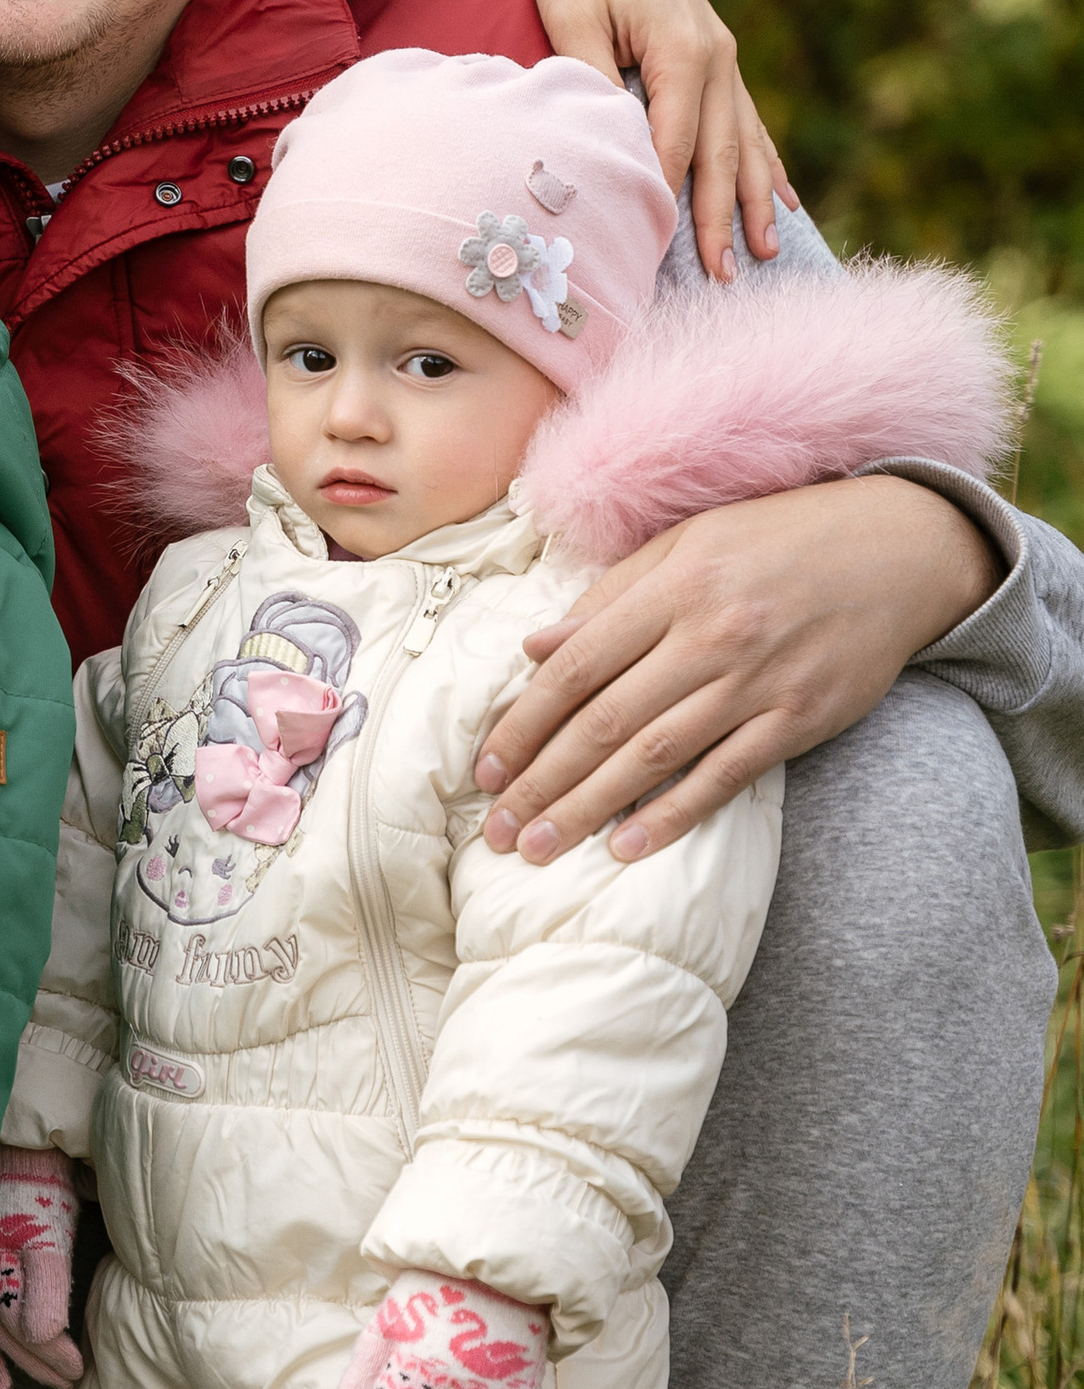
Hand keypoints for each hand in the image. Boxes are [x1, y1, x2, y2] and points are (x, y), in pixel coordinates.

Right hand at [0, 1147, 83, 1388]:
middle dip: (36, 1363)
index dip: (52, 1356)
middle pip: (6, 1337)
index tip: (78, 1373)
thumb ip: (45, 1287)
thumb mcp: (48, 1236)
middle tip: (65, 1384)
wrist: (7, 1150)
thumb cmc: (35, 1191)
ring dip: (3, 1361)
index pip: (26, 1332)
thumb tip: (40, 1337)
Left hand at [474, 475, 1000, 862]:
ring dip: (590, 808)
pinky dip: (674, 815)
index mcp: (675, 586)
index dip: (523, 723)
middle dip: (542, 781)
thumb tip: (533, 647)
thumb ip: (610, 597)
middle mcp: (712, 635)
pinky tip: (627, 847)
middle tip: (498, 830)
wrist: (902, 549)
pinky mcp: (802, 719)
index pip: (576, 667)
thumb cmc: (781, 540)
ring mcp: (759, 681)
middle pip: (605, 721)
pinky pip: (725, 777)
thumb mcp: (690, 543)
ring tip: (541, 848)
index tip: (486, 770)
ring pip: (655, 756)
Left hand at [499, 0, 793, 283]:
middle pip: (719, 153)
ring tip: (766, 253)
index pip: (674, 141)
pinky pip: (748, 122)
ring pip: (745, 142)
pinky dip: (767, 164)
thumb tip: (605, 143)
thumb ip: (591, 77)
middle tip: (723, 276)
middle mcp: (716, 57)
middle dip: (721, 217)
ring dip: (755, 201)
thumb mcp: (572, 16)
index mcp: (682, 49)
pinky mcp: (719, 60)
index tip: (656, 249)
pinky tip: (786, 201)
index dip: (665, 197)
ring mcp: (725, 59)